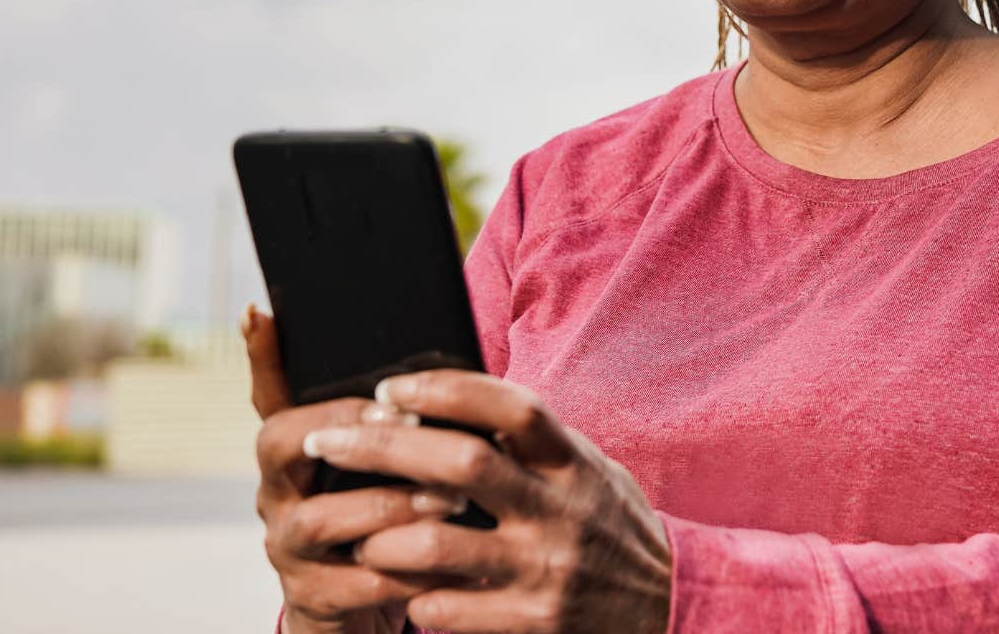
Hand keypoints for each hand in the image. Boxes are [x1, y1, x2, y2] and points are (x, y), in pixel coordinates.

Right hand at [243, 305, 472, 633]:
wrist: (361, 605)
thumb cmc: (378, 516)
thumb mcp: (375, 463)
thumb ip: (385, 417)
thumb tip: (416, 356)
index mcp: (291, 452)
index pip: (267, 394)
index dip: (262, 356)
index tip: (265, 313)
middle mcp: (275, 493)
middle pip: (279, 441)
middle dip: (346, 426)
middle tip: (406, 419)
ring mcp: (288, 547)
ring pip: (320, 517)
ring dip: (389, 504)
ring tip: (449, 498)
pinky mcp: (313, 597)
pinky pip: (357, 582)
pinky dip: (406, 570)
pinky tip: (449, 562)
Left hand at [299, 368, 673, 633]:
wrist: (670, 607)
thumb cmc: (612, 529)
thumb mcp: (588, 473)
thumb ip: (533, 444)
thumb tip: (448, 398)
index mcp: (574, 463)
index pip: (511, 407)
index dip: (446, 390)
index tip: (391, 388)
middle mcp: (561, 511)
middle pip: (460, 464)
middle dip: (382, 447)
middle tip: (327, 438)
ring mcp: (545, 570)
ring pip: (438, 546)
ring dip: (382, 537)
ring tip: (356, 535)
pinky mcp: (534, 624)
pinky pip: (447, 610)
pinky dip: (415, 599)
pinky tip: (404, 592)